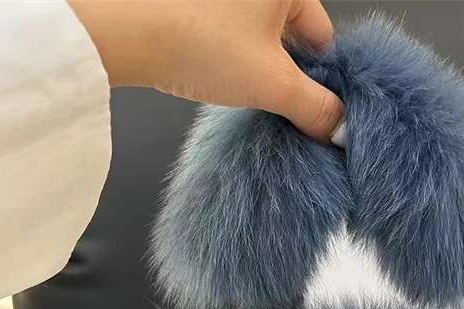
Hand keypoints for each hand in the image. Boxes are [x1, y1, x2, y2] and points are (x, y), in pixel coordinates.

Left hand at [68, 0, 343, 141]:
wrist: (123, 27)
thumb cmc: (202, 42)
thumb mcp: (271, 83)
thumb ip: (316, 108)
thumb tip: (341, 129)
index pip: (323, 36)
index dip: (319, 80)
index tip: (310, 110)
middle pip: (291, 33)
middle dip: (286, 72)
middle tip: (274, 104)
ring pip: (259, 32)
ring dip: (257, 64)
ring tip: (240, 87)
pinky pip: (229, 25)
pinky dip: (229, 50)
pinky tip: (216, 69)